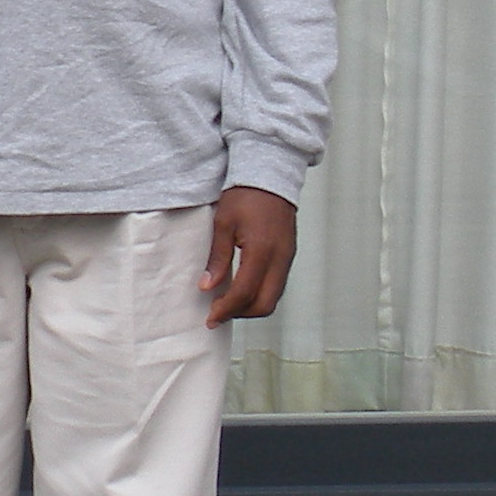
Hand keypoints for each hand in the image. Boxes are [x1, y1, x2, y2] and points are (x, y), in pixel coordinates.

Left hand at [200, 186, 296, 325]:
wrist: (270, 176)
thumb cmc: (246, 195)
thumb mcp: (223, 224)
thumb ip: (217, 259)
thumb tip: (208, 287)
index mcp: (261, 251)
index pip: (244, 293)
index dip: (225, 310)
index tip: (210, 318)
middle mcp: (279, 259)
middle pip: (264, 304)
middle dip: (240, 314)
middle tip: (218, 313)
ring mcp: (287, 258)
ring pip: (273, 298)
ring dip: (250, 306)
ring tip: (227, 303)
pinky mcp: (288, 255)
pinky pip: (277, 285)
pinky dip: (260, 294)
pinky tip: (243, 288)